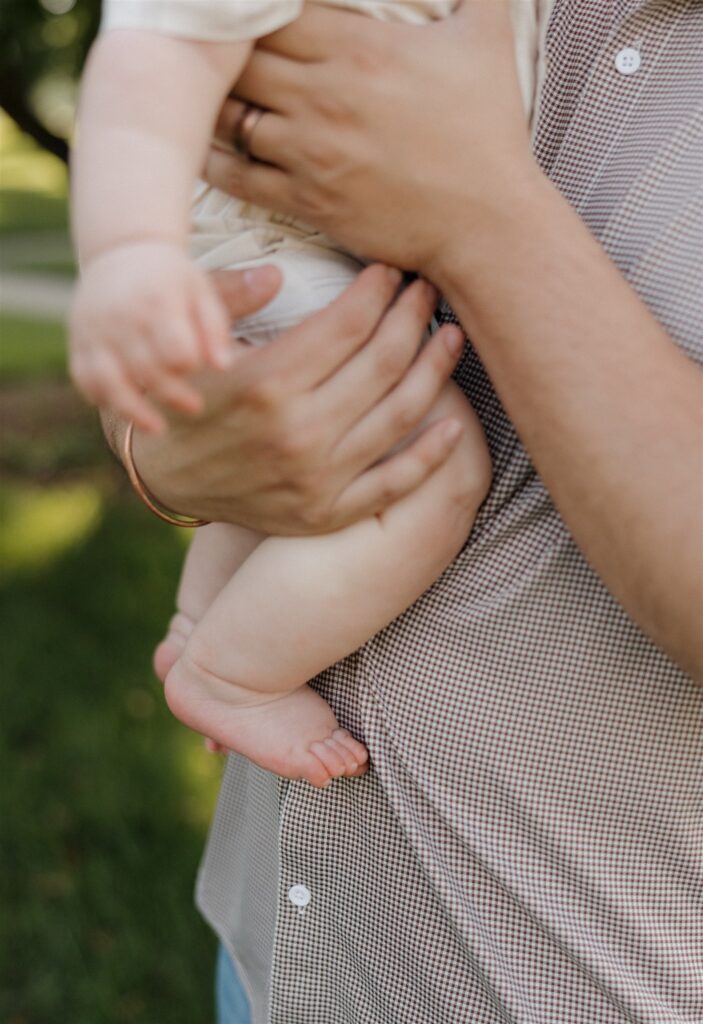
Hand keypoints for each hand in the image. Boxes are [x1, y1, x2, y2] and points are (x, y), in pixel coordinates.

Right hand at [70, 241, 232, 432]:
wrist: (122, 250)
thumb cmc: (173, 281)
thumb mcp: (202, 292)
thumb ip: (216, 329)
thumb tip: (224, 367)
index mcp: (158, 301)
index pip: (175, 349)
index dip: (189, 364)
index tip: (196, 365)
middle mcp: (121, 316)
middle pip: (146, 369)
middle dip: (172, 394)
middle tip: (194, 406)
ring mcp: (95, 329)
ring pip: (109, 380)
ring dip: (133, 410)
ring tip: (157, 428)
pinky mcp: (78, 340)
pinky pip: (84, 377)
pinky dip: (101, 396)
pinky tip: (123, 407)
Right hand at [128, 264, 465, 533]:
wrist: (165, 477)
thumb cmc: (184, 397)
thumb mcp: (190, 341)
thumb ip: (228, 299)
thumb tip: (278, 273)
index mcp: (265, 384)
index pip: (347, 325)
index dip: (378, 290)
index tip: (391, 270)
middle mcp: (297, 433)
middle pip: (382, 363)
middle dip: (413, 316)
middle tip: (427, 291)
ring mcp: (316, 479)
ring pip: (399, 415)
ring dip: (434, 370)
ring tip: (451, 337)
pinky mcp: (326, 512)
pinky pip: (394, 484)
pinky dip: (431, 454)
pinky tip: (454, 422)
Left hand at [204, 1, 533, 274]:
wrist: (485, 221)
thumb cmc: (489, 133)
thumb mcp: (488, 37)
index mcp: (359, 46)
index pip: (273, 10)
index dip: (252, 9)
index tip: (246, 13)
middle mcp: (324, 95)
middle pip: (239, 58)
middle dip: (226, 53)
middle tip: (213, 54)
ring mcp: (311, 151)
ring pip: (231, 114)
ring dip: (215, 103)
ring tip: (205, 97)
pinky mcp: (307, 200)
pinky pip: (238, 176)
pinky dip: (215, 159)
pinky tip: (205, 146)